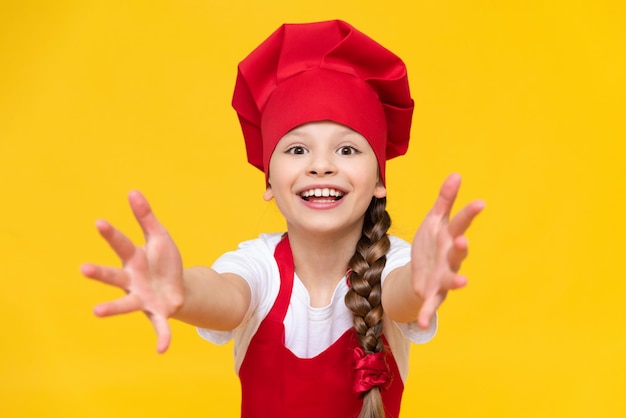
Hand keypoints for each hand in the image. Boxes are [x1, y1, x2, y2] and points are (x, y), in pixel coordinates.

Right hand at [81, 191, 183, 352]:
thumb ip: (147, 217)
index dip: (111, 233)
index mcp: (133, 259)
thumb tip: (133, 191)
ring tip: (96, 311)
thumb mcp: (160, 237)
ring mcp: (142, 298)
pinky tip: (162, 350)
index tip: (100, 222)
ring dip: (112, 308)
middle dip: (100, 273)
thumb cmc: (163, 261)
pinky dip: (162, 337)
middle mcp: (132, 280)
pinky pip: (159, 327)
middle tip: (83, 268)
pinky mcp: (157, 313)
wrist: (178, 286)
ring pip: (125, 304)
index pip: (121, 244)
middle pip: (113, 276)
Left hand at [410, 173, 483, 327]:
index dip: (469, 213)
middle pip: (457, 252)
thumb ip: (444, 200)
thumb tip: (456, 174)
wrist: (419, 272)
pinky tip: (421, 322)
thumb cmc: (431, 244)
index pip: (460, 223)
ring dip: (456, 281)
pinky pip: (430, 305)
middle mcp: (450, 259)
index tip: (479, 202)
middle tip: (462, 240)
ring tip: (462, 283)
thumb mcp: (434, 220)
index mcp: (449, 237)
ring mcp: (443, 277)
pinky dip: (426, 313)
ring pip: (451, 279)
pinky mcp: (432, 294)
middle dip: (460, 247)